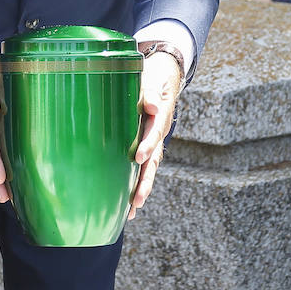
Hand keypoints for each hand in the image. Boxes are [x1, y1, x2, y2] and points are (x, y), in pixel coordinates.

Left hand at [129, 50, 181, 217]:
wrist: (162, 81)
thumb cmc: (151, 80)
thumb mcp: (151, 80)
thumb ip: (151, 93)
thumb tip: (151, 106)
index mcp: (158, 119)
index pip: (153, 134)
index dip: (147, 146)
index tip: (138, 158)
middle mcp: (157, 136)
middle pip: (153, 162)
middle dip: (145, 181)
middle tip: (137, 198)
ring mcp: (153, 145)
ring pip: (149, 171)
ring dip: (142, 190)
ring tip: (133, 209)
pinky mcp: (146, 150)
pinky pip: (142, 171)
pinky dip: (137, 189)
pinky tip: (128, 209)